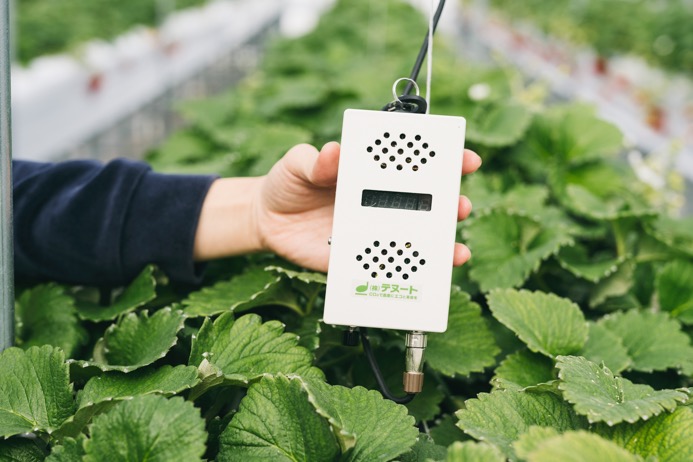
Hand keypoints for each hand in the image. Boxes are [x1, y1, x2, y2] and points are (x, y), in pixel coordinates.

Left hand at [193, 142, 481, 271]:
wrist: (265, 221)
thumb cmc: (287, 183)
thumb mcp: (298, 164)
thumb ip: (315, 160)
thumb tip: (333, 152)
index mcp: (372, 172)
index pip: (414, 164)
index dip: (445, 159)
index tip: (466, 159)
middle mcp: (380, 201)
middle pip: (426, 203)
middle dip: (451, 204)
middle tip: (460, 205)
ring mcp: (373, 232)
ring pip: (416, 239)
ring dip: (441, 246)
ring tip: (456, 251)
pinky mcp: (359, 260)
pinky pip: (387, 269)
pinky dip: (406, 275)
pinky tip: (421, 280)